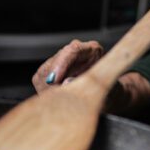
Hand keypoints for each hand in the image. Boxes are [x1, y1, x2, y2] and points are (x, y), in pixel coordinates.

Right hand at [32, 39, 149, 114]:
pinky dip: (44, 90)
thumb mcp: (106, 91)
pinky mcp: (52, 70)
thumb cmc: (110, 93)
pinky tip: (56, 97)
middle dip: (53, 80)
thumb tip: (66, 83)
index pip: (73, 50)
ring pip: (45, 70)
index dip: (61, 64)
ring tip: (62, 99)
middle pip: (56, 60)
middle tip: (59, 97)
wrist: (107, 97)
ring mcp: (63, 60)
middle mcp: (76, 52)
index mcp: (92, 50)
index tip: (54, 79)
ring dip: (48, 87)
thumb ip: (89, 85)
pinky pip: (40, 79)